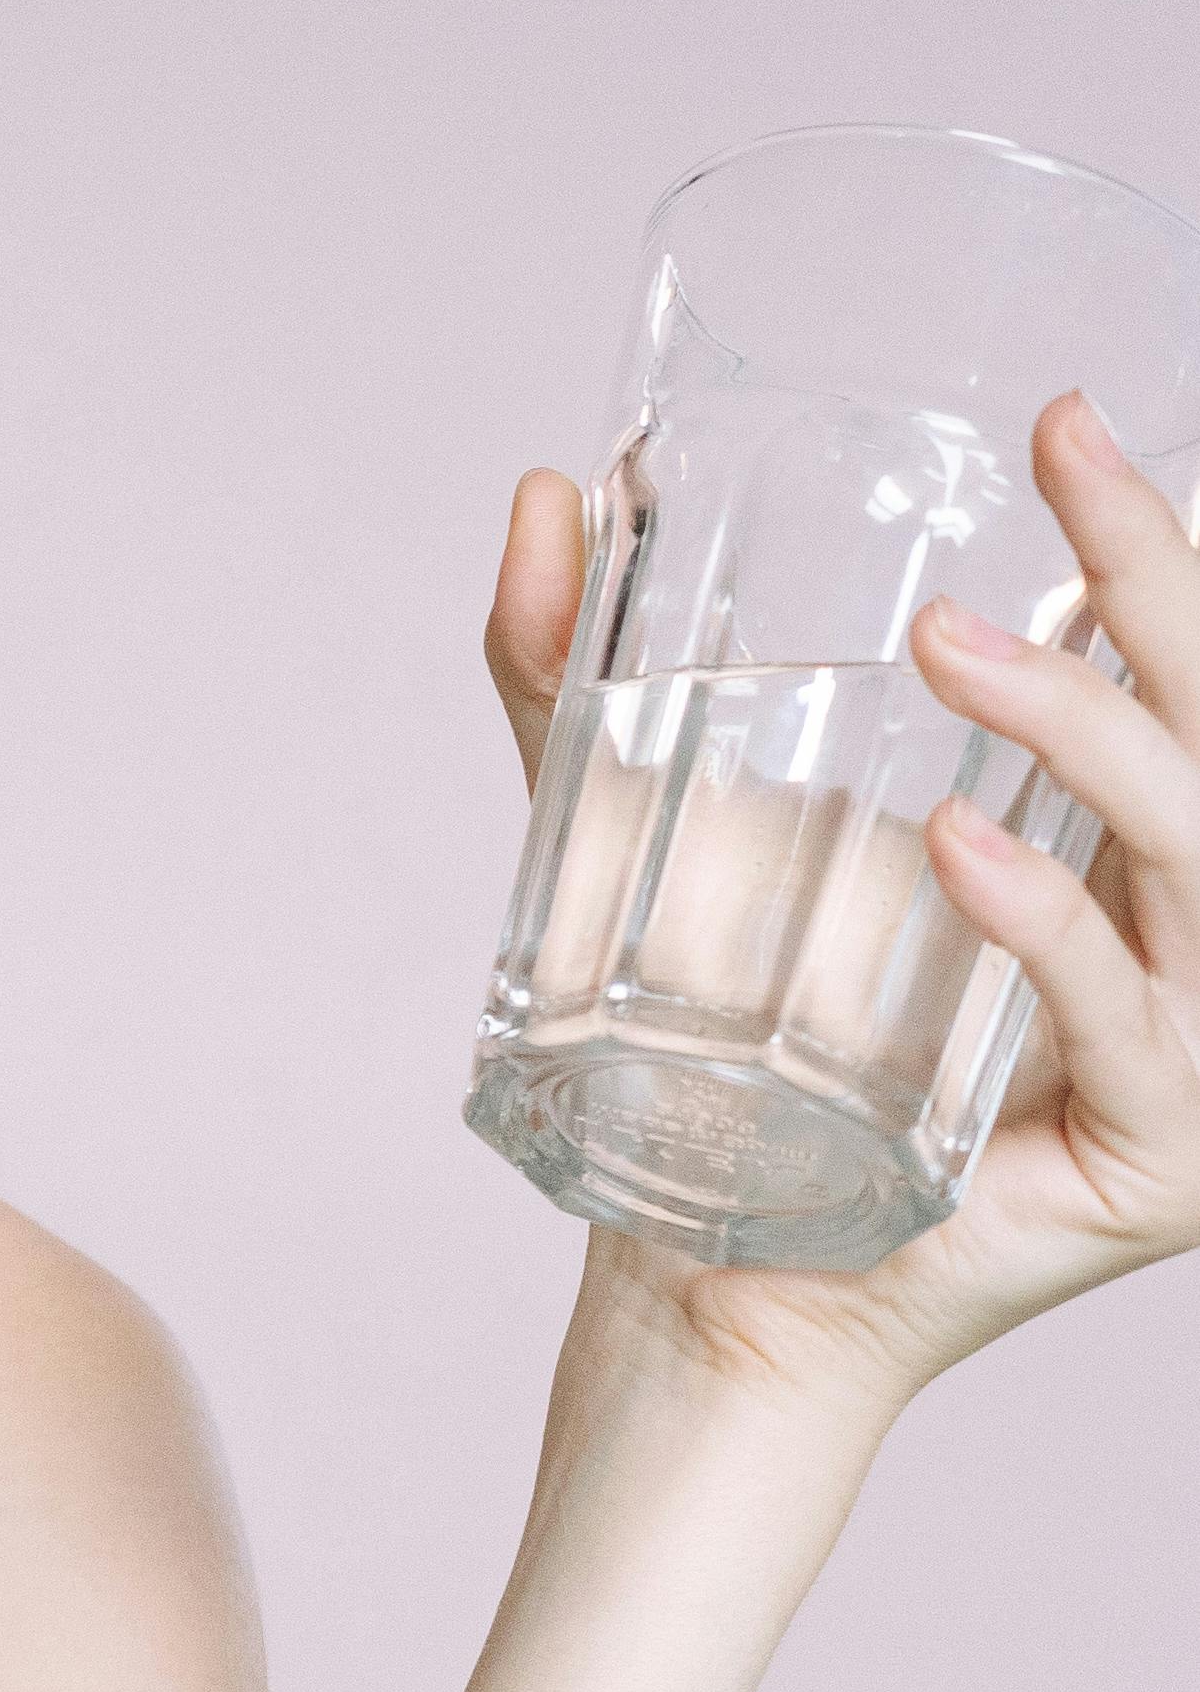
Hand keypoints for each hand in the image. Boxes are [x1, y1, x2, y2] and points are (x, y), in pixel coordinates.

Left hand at [483, 399, 1199, 1414]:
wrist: (701, 1274)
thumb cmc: (712, 1052)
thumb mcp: (642, 832)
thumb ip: (588, 678)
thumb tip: (554, 490)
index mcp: (1134, 851)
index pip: (1188, 673)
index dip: (1157, 547)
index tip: (1072, 417)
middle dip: (1163, 585)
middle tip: (1066, 462)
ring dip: (1089, 733)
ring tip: (955, 650)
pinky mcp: (1158, 1156)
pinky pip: (1126, 1021)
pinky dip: (1053, 936)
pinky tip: (962, 861)